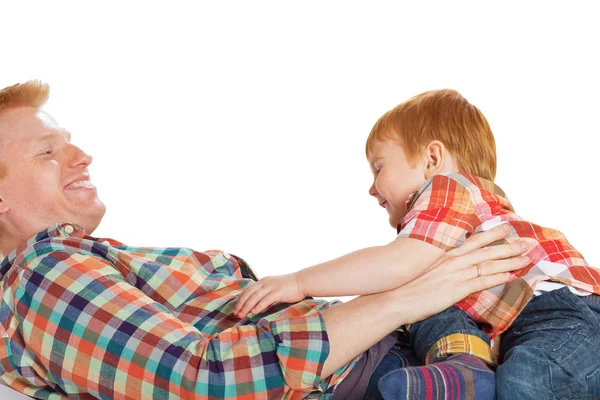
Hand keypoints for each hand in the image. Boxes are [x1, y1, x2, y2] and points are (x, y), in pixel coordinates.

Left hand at [234, 273, 305, 317]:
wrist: (302, 282)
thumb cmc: (289, 287)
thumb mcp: (274, 290)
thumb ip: (265, 297)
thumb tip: (256, 308)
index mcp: (263, 281)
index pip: (248, 290)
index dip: (240, 299)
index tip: (236, 308)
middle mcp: (265, 282)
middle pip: (249, 293)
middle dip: (241, 304)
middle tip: (236, 313)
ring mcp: (271, 287)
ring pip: (255, 297)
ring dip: (247, 306)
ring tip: (242, 315)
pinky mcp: (278, 292)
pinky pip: (266, 300)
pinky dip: (258, 306)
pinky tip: (254, 312)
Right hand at [392, 223, 531, 323]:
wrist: (399, 298)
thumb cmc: (412, 288)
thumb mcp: (429, 271)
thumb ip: (444, 267)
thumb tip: (452, 268)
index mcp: (447, 255)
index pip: (474, 241)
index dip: (493, 234)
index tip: (508, 228)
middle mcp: (454, 261)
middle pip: (487, 250)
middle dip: (510, 245)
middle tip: (530, 241)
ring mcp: (456, 274)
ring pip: (489, 264)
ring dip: (510, 260)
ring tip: (528, 257)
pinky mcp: (457, 289)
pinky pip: (482, 281)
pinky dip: (498, 277)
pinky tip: (511, 275)